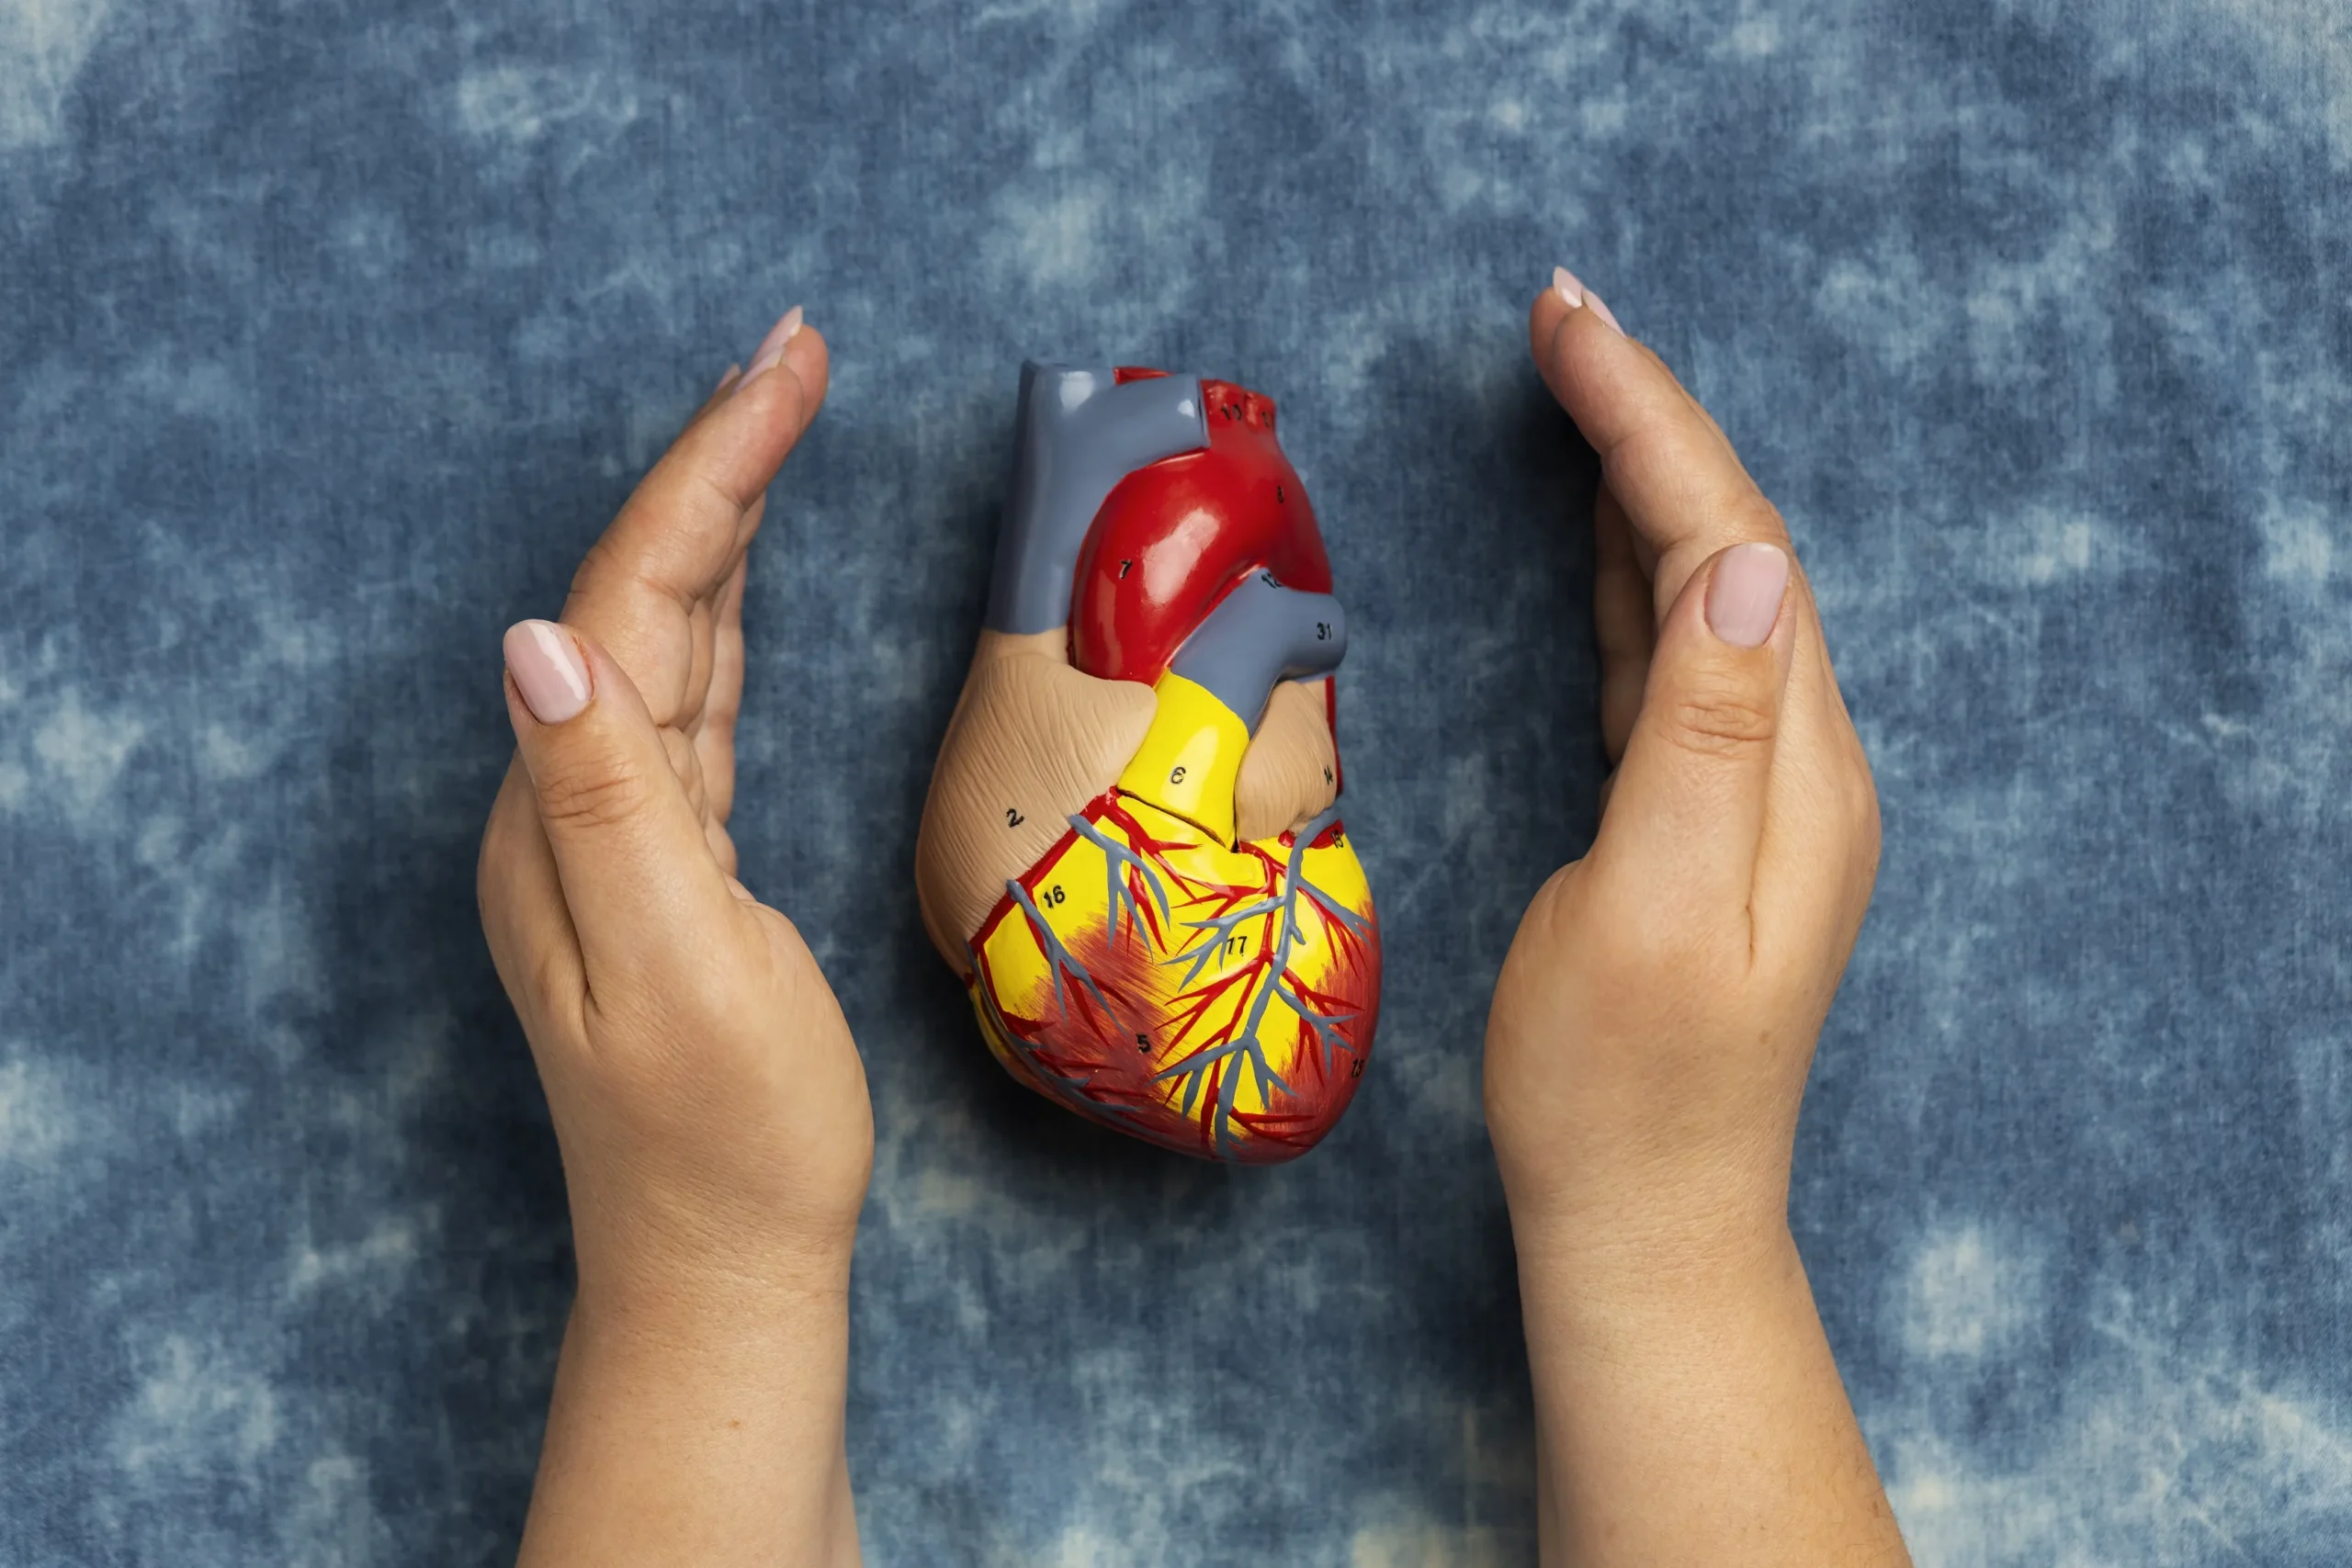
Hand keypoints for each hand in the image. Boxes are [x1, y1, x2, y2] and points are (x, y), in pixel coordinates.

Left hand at [478, 308, 868, 1566]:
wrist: (727, 1265)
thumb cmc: (728, 1139)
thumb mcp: (678, 970)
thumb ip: (609, 803)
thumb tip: (535, 637)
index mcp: (565, 813)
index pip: (633, 595)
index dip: (709, 470)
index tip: (787, 362)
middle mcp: (571, 805)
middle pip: (645, 590)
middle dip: (720, 461)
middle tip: (799, 349)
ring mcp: (619, 834)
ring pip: (671, 634)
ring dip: (724, 518)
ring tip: (781, 414)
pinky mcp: (675, 862)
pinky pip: (695, 699)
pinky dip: (729, 614)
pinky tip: (747, 576)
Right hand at [1487, 273, 1901, 1567]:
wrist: (1644, 1220)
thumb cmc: (1618, 1089)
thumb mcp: (1652, 911)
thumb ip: (1702, 736)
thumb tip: (1738, 565)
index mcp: (1794, 769)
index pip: (1732, 546)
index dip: (1651, 424)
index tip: (1568, 322)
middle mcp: (1798, 761)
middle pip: (1734, 543)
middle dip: (1649, 418)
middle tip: (1559, 313)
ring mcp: (1756, 790)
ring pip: (1708, 587)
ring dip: (1643, 475)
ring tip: (1574, 378)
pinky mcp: (1701, 817)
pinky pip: (1675, 653)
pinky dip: (1632, 568)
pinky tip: (1597, 529)